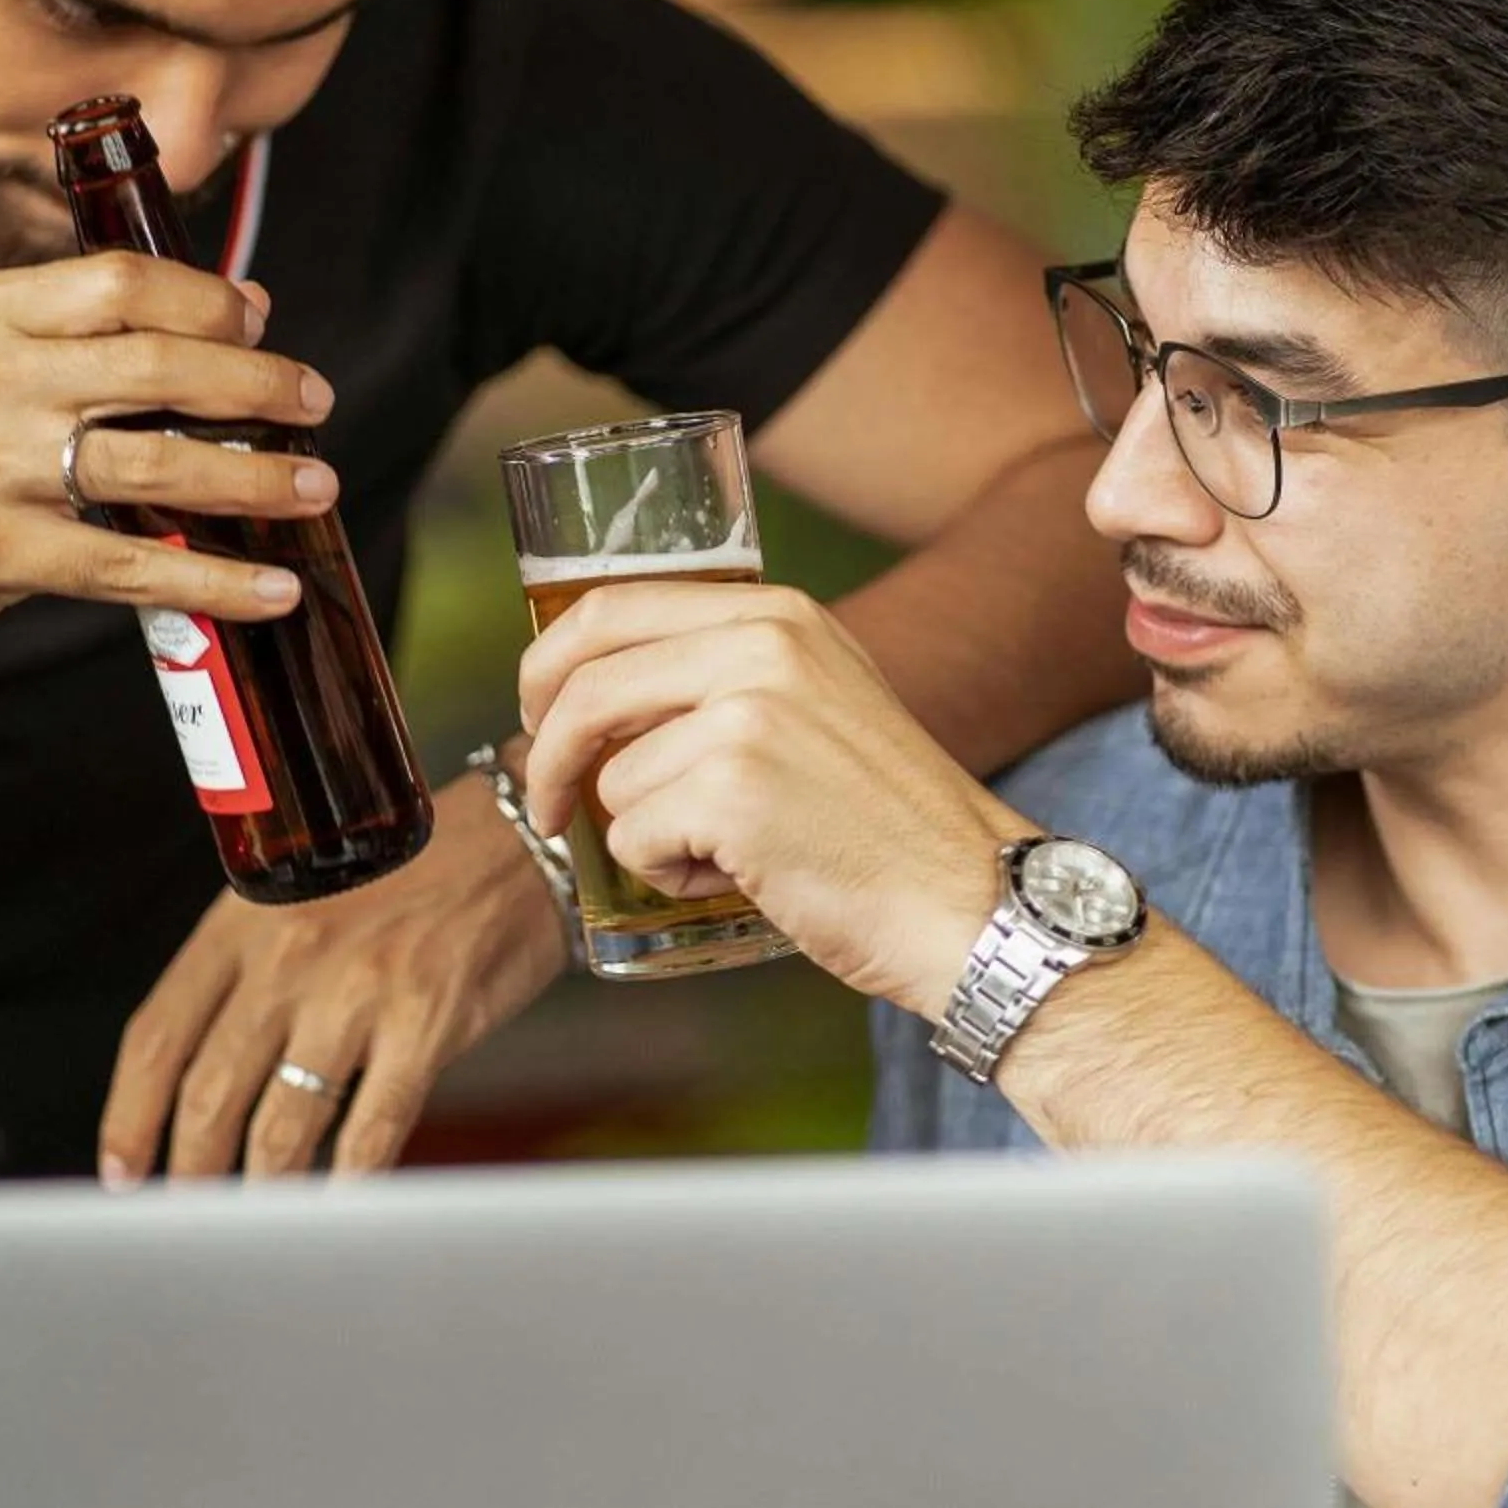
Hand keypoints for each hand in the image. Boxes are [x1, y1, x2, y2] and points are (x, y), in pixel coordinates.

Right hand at [0, 253, 338, 643]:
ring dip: (253, 478)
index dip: (207, 302)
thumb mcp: (1, 354)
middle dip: (254, 384)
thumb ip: (108, 328)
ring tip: (317, 487)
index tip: (261, 326)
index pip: (121, 282)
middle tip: (315, 401)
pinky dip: (211, 579)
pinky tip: (272, 588)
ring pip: (152, 462)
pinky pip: (128, 565)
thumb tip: (250, 306)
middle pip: (153, 367)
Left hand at [98, 759, 571, 1181]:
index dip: (128, 1116)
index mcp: (243, 922)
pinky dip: (348, 1186)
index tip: (120, 1171)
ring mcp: (356, 992)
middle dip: (189, 1172)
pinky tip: (337, 1210)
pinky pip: (371, 1131)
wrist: (516, 840)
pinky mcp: (424, 1023)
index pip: (157, 1035)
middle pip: (209, 1094)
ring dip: (262, 1191)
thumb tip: (205, 1078)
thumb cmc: (406, 873)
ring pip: (281, 1127)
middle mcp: (289, 957)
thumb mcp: (302, 896)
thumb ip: (250, 973)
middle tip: (186, 1216)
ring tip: (256, 1227)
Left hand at [518, 584, 1029, 1016]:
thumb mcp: (821, 699)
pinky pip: (635, 837)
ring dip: (646, 832)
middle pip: (584, 681)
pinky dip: (670, 874)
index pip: (611, 606)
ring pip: (611, 775)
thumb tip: (596, 692)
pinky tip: (741, 877)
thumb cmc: (887, 821)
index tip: (538, 710)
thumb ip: (728, 673)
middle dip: (546, 748)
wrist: (970, 900)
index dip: (549, 663)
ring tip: (730, 852)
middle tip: (548, 800)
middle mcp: (760, 645)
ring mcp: (746, 714)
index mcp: (776, 613)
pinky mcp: (733, 790)